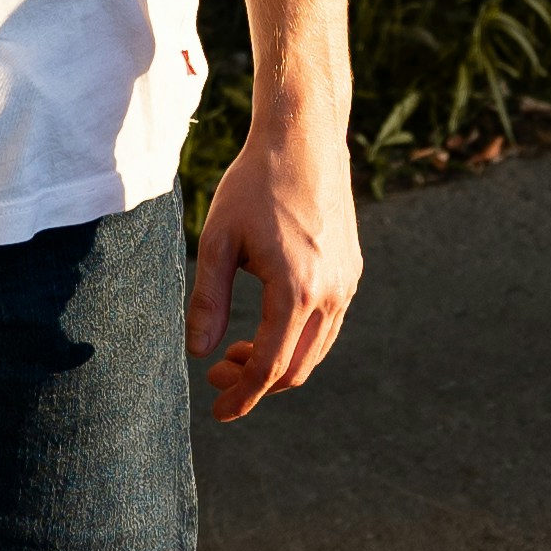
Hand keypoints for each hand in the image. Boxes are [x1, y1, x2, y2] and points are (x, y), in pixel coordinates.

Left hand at [187, 107, 359, 422]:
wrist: (304, 139)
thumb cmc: (254, 184)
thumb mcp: (218, 239)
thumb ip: (208, 299)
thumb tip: (198, 352)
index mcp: (296, 290)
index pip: (269, 366)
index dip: (241, 396)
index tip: (218, 412)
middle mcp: (331, 293)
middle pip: (297, 369)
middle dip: (256, 383)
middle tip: (217, 374)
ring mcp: (347, 283)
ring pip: (316, 350)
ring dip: (277, 362)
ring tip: (235, 351)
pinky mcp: (351, 270)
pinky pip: (328, 324)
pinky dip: (297, 339)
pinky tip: (266, 324)